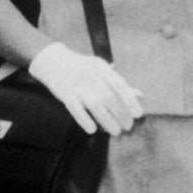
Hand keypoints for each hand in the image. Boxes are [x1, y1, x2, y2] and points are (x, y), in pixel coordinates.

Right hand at [28, 42, 143, 135]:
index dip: (130, 100)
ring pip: (95, 105)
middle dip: (121, 114)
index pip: (120, 85)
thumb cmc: (82, 67)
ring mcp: (77, 85)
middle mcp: (91, 76)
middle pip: (109, 97)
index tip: (138, 114)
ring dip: (107, 120)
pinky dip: (84, 119)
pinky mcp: (65, 94)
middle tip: (128, 126)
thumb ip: (119, 83)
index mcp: (102, 68)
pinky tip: (92, 129)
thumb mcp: (101, 70)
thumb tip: (140, 96)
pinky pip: (75, 109)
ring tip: (116, 131)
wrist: (53, 61)